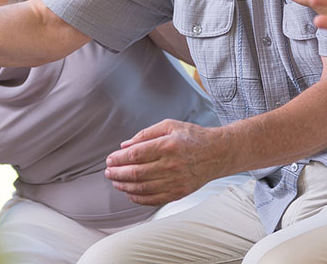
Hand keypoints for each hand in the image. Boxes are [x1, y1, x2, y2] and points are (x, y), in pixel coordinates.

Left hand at [105, 120, 227, 206]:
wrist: (218, 153)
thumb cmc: (194, 137)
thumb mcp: (171, 125)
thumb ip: (146, 133)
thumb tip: (125, 145)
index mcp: (168, 145)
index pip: (136, 154)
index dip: (119, 159)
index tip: (110, 160)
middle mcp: (171, 164)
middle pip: (136, 173)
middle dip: (117, 173)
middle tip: (108, 172)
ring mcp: (176, 181)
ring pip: (142, 188)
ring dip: (124, 186)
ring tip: (116, 182)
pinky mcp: (179, 192)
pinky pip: (154, 199)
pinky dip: (138, 198)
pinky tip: (130, 193)